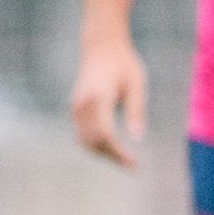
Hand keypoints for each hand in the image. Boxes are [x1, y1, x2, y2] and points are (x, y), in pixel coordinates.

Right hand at [69, 34, 147, 167]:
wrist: (101, 48)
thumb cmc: (124, 64)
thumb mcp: (137, 84)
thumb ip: (137, 110)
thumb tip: (137, 137)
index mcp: (98, 97)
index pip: (105, 134)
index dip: (118, 152)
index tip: (134, 163)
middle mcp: (83, 104)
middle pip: (93, 141)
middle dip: (112, 157)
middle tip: (133, 167)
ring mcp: (76, 107)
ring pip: (85, 140)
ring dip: (103, 154)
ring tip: (125, 161)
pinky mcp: (76, 109)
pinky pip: (82, 134)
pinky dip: (95, 145)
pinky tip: (113, 151)